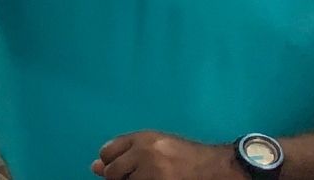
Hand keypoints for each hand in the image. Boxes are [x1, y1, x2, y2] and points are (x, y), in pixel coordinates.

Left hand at [92, 131, 246, 179]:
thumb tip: (94, 167)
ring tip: (153, 177)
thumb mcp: (157, 147)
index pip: (108, 152)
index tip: (120, 170)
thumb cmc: (188, 158)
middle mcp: (145, 152)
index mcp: (144, 138)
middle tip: (139, 177)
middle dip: (120, 178)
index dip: (111, 164)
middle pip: (112, 171)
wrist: (218, 169)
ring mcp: (153, 172)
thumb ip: (127, 154)